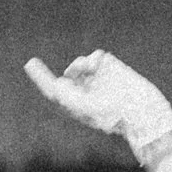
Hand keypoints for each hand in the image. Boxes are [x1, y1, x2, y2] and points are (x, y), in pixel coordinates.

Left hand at [23, 51, 171, 159]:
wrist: (140, 110)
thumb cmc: (113, 116)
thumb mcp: (85, 109)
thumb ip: (66, 97)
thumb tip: (55, 85)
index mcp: (77, 105)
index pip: (55, 89)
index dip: (42, 77)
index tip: (30, 63)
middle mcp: (87, 91)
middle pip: (68, 76)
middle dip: (69, 74)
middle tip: (71, 76)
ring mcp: (99, 78)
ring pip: (80, 64)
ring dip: (79, 64)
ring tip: (86, 69)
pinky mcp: (111, 68)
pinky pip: (95, 56)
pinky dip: (93, 59)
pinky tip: (96, 66)